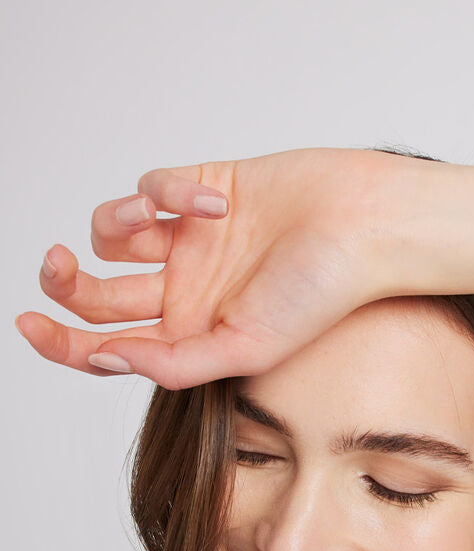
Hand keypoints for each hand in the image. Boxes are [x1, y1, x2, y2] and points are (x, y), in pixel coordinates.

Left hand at [14, 148, 396, 389]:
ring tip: (150, 220)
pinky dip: (170, 191)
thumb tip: (104, 356)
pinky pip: (153, 187)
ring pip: (111, 235)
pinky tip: (215, 201)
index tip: (30, 324)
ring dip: (115, 224)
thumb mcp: (245, 349)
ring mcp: (189, 240)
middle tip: (54, 267)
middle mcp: (184, 290)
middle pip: (96, 293)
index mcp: (192, 335)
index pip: (110, 346)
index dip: (63, 342)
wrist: (363, 226)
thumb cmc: (322, 296)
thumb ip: (175, 363)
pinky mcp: (198, 187)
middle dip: (64, 282)